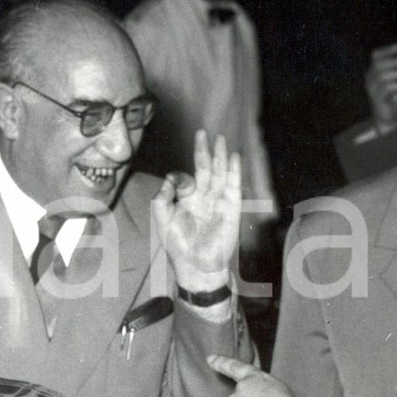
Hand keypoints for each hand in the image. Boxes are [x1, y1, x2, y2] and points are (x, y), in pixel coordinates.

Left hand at [153, 130, 241, 294]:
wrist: (196, 264)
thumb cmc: (178, 245)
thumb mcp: (163, 217)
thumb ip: (162, 195)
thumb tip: (171, 176)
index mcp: (188, 200)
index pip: (188, 177)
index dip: (181, 174)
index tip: (176, 178)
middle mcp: (204, 198)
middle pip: (206, 169)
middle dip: (205, 151)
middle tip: (203, 132)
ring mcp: (219, 201)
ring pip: (220, 173)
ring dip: (221, 155)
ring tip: (220, 139)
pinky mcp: (231, 207)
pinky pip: (233, 185)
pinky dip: (234, 170)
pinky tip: (233, 156)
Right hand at [365, 43, 396, 129]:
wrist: (388, 118)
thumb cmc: (396, 96)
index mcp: (374, 71)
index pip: (376, 56)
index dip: (387, 50)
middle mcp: (370, 79)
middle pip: (380, 64)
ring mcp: (372, 89)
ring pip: (384, 76)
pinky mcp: (377, 99)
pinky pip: (389, 88)